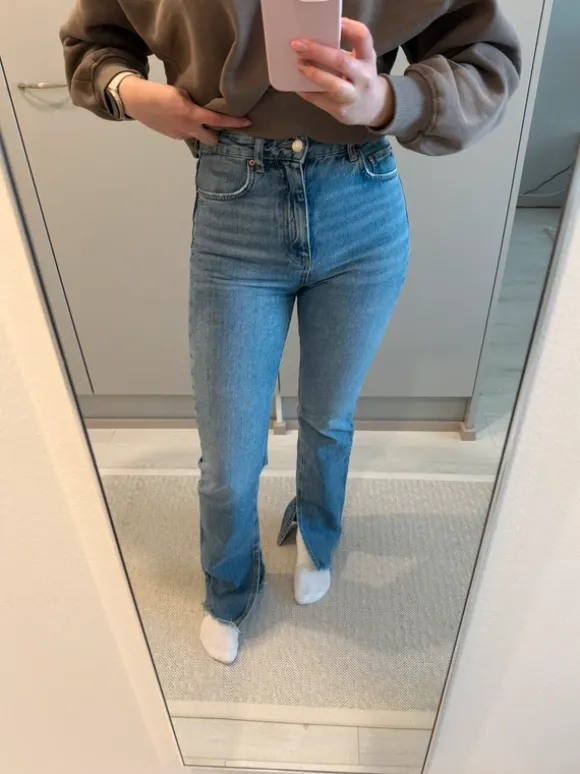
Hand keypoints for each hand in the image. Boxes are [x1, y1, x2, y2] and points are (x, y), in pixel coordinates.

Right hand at [118, 77, 251, 143]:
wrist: (135, 101)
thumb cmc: (157, 92)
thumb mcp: (179, 92)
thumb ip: (194, 101)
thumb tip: (203, 105)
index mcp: (192, 115)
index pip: (219, 121)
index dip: (235, 122)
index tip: (247, 122)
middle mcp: (188, 129)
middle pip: (212, 140)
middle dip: (217, 134)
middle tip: (218, 124)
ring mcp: (180, 135)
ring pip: (199, 138)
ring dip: (202, 132)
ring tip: (198, 121)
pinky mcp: (172, 136)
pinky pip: (187, 135)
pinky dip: (189, 129)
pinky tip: (182, 120)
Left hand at [292, 18, 393, 128]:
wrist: (370, 107)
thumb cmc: (359, 77)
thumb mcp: (360, 60)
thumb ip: (344, 49)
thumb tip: (313, 40)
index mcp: (367, 58)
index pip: (362, 38)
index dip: (349, 28)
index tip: (335, 23)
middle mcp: (363, 77)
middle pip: (341, 61)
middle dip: (317, 52)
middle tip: (299, 46)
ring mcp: (352, 96)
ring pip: (332, 85)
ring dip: (313, 74)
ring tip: (299, 64)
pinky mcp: (340, 111)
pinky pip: (319, 100)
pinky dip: (306, 90)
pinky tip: (297, 83)